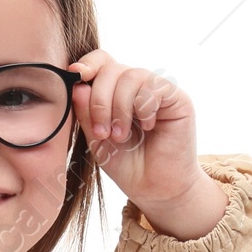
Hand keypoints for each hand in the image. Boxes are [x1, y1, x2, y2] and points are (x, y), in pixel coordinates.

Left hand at [68, 48, 227, 238]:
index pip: (101, 62)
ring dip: (120, 108)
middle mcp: (137, 86)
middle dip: (100, 100)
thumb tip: (78, 84)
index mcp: (116, 92)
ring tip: (121, 136)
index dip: (88, 64)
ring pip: (131, 76)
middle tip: (103, 133)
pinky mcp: (177, 98)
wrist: (156, 190)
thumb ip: (86, 114)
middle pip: (112, 69)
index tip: (75, 75)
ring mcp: (157, 90)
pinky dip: (143, 108)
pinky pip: (154, 87)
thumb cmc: (128, 167)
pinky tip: (148, 128)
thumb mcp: (98, 141)